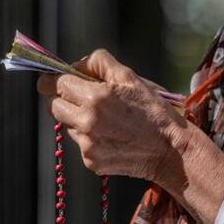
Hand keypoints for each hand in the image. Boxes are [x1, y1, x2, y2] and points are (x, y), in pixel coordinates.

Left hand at [35, 48, 190, 183]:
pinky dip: (89, 137)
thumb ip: (98, 63)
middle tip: (80, 97)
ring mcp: (87, 144)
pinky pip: (80, 143)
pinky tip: (112, 135)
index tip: (58, 80)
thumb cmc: (153, 109)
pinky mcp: (91, 161)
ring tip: (106, 118)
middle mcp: (86, 122)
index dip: (54, 79)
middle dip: (62, 98)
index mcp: (95, 97)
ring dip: (77, 118)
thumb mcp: (130, 76)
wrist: (170, 150)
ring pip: (66, 125)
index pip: (55, 84)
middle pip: (53, 106)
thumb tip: (74, 65)